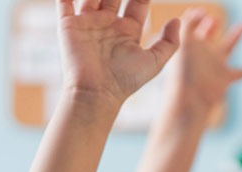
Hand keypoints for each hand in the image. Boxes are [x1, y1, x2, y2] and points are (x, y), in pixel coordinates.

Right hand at [57, 0, 180, 104]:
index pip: (138, 2)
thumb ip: (169, 42)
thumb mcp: (154, 62)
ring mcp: (88, 24)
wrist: (95, 92)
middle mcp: (108, 25)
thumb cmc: (125, 81)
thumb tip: (177, 20)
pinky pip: (64, 3)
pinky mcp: (69, 26)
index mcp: (127, 31)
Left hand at [164, 10, 241, 120]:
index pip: (192, 27)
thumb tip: (196, 10)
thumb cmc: (183, 74)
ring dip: (235, 37)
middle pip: (208, 36)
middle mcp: (203, 54)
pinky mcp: (226, 78)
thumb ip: (188, 25)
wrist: (190, 101)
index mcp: (190, 45)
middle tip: (213, 20)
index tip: (202, 12)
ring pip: (228, 48)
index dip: (195, 18)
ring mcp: (215, 66)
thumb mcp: (184, 43)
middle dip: (210, 26)